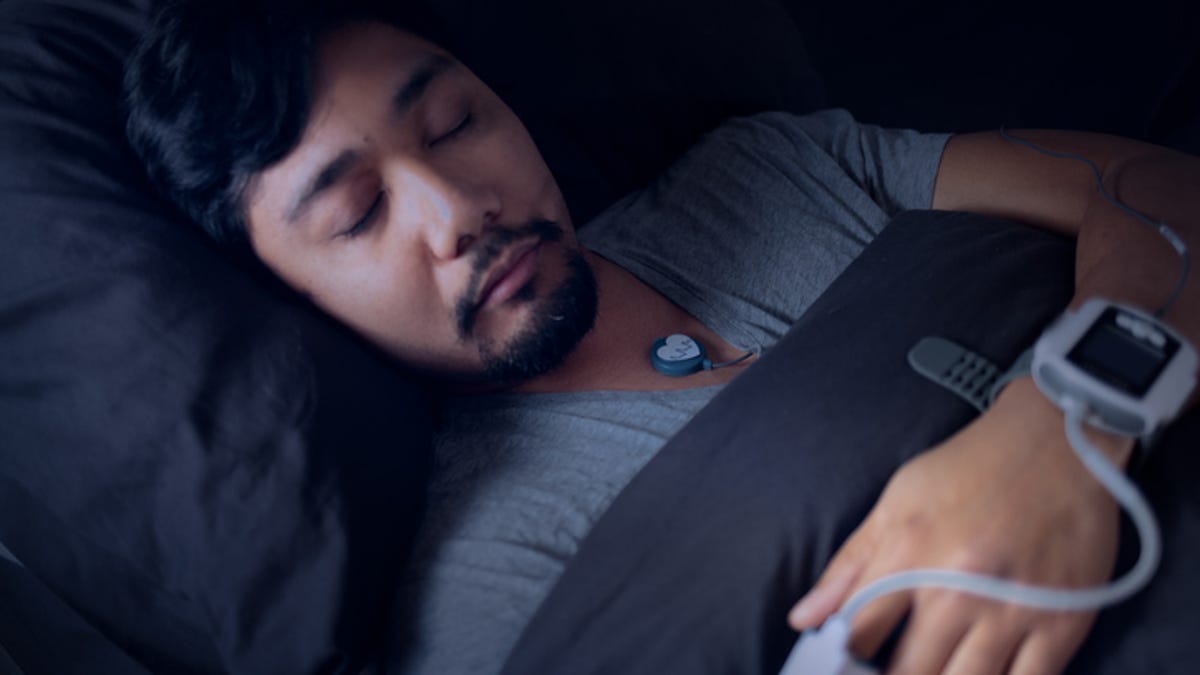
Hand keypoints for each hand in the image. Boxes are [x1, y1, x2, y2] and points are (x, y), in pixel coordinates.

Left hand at [788, 378, 1133, 673]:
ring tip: (934, 668)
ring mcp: (1012, 612)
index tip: (845, 668)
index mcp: (909, 556)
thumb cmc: (969, 469)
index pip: (856, 636)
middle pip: (909, 673)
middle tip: (889, 670)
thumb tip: (803, 619)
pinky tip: (979, 673)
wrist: (1059, 442)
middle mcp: (958, 591)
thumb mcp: (897, 503)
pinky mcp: (1063, 626)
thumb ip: (849, 565)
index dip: (842, 663)